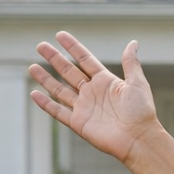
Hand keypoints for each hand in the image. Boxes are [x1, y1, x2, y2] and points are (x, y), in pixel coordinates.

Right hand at [30, 32, 162, 165]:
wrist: (139, 139)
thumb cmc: (141, 112)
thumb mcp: (137, 83)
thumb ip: (130, 63)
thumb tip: (133, 42)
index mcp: (106, 82)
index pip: (85, 60)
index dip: (73, 47)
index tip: (60, 34)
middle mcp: (93, 93)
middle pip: (69, 72)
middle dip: (55, 59)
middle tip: (40, 46)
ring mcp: (84, 108)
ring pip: (60, 90)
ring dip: (46, 79)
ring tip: (32, 67)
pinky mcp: (78, 123)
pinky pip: (58, 111)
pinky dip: (46, 103)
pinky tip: (34, 94)